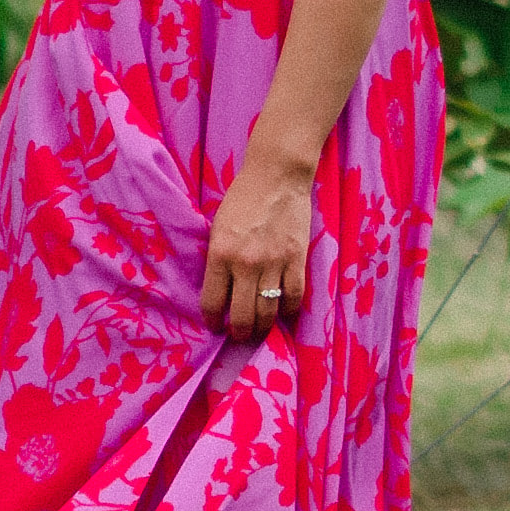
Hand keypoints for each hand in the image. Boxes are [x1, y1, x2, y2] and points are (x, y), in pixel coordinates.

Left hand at [200, 145, 318, 340]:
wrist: (277, 175)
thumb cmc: (242, 197)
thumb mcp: (218, 227)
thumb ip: (218, 259)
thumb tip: (220, 289)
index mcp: (220, 254)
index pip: (212, 302)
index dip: (213, 321)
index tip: (216, 325)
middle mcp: (245, 264)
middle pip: (242, 316)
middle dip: (239, 332)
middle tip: (239, 334)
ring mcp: (274, 263)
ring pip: (268, 311)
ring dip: (262, 327)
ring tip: (259, 329)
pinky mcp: (297, 259)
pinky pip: (294, 296)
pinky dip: (289, 310)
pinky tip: (284, 312)